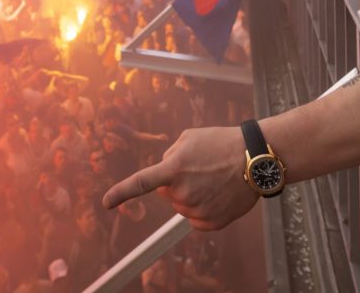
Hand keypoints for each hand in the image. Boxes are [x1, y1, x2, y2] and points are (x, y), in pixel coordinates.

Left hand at [102, 126, 256, 230]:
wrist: (254, 159)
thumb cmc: (223, 143)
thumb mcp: (190, 137)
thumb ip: (170, 154)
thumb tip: (163, 170)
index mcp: (174, 168)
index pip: (141, 183)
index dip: (121, 193)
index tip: (106, 203)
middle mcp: (182, 192)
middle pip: (167, 192)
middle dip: (177, 182)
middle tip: (200, 169)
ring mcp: (196, 209)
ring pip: (182, 205)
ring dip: (191, 194)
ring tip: (213, 178)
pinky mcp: (210, 222)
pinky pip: (195, 218)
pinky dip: (203, 208)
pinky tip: (218, 194)